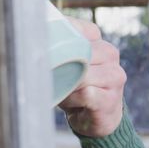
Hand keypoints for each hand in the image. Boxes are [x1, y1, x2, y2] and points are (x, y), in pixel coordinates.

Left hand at [57, 17, 126, 136]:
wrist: (97, 118)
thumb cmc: (77, 88)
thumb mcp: (68, 64)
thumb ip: (58, 49)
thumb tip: (33, 40)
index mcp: (99, 42)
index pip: (76, 29)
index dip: (57, 40)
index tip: (45, 50)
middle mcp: (110, 54)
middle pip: (78, 53)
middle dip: (61, 67)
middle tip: (53, 78)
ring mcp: (114, 76)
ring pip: (81, 75)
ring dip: (66, 86)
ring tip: (64, 93)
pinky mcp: (111, 98)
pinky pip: (86, 94)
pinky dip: (73, 99)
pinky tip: (73, 104)